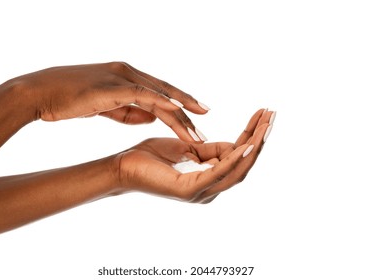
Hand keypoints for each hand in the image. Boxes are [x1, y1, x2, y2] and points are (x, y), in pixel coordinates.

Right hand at [17, 62, 208, 141]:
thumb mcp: (105, 106)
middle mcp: (129, 73)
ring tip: (196, 134)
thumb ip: (130, 111)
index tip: (196, 115)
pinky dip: (164, 106)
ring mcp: (123, 77)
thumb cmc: (69, 99)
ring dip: (180, 116)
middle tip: (205, 121)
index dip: (180, 102)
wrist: (42, 91)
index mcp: (127, 77)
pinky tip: (179, 116)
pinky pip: (146, 96)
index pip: (160, 91)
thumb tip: (152, 119)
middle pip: (166, 92)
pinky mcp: (115, 86)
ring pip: (161, 96)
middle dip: (188, 108)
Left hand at [111, 109, 274, 202]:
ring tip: (266, 125)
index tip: (263, 113)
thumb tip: (235, 144)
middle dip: (260, 139)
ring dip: (254, 146)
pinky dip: (234, 158)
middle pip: (244, 163)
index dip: (252, 134)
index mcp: (209, 178)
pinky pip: (218, 172)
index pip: (237, 155)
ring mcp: (201, 192)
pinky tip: (247, 143)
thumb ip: (210, 149)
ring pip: (237, 169)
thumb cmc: (151, 157)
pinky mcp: (190, 190)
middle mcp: (210, 189)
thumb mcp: (187, 147)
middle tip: (273, 116)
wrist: (122, 166)